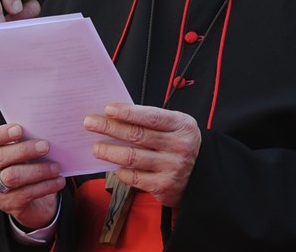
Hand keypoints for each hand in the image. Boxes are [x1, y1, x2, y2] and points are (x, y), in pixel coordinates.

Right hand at [0, 123, 64, 229]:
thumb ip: (27, 141)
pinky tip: (58, 181)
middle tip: (45, 146)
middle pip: (0, 157)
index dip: (2, 134)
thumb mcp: (23, 152)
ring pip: (12, 177)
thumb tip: (46, 131)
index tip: (19, 129)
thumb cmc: (25, 165)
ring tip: (56, 167)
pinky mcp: (7, 204)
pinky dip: (45, 186)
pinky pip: (26, 193)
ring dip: (37, 170)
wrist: (29, 198)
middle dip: (24, 150)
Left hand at [84, 103, 200, 207]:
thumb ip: (152, 121)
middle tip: (90, 123)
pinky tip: (115, 167)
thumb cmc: (181, 145)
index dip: (127, 112)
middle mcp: (179, 146)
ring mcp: (172, 167)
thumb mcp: (176, 127)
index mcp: (182, 125)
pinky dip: (121, 172)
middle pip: (137, 135)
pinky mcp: (164, 187)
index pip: (151, 116)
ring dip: (109, 151)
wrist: (205, 175)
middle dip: (110, 128)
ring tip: (96, 148)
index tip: (107, 109)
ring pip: (132, 157)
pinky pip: (135, 178)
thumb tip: (116, 115)